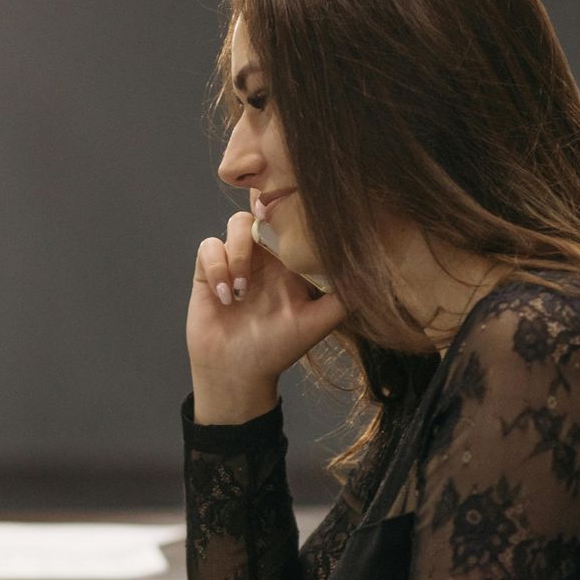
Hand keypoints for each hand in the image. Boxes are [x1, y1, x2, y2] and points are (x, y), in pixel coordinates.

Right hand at [187, 210, 346, 417]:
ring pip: (236, 225)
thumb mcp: (317, 324)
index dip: (294, 205)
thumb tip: (371, 273)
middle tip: (264, 218)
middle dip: (262, 208)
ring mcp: (236, 261)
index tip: (297, 208)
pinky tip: (225, 297)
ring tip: (242, 289)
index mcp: (291, 261)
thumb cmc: (277, 350)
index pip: (294, 221)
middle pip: (263, 209)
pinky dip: (217, 267)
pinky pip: (208, 248)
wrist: (237, 374)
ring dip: (239, 252)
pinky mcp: (209, 271)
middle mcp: (265, 255)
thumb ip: (342, 298)